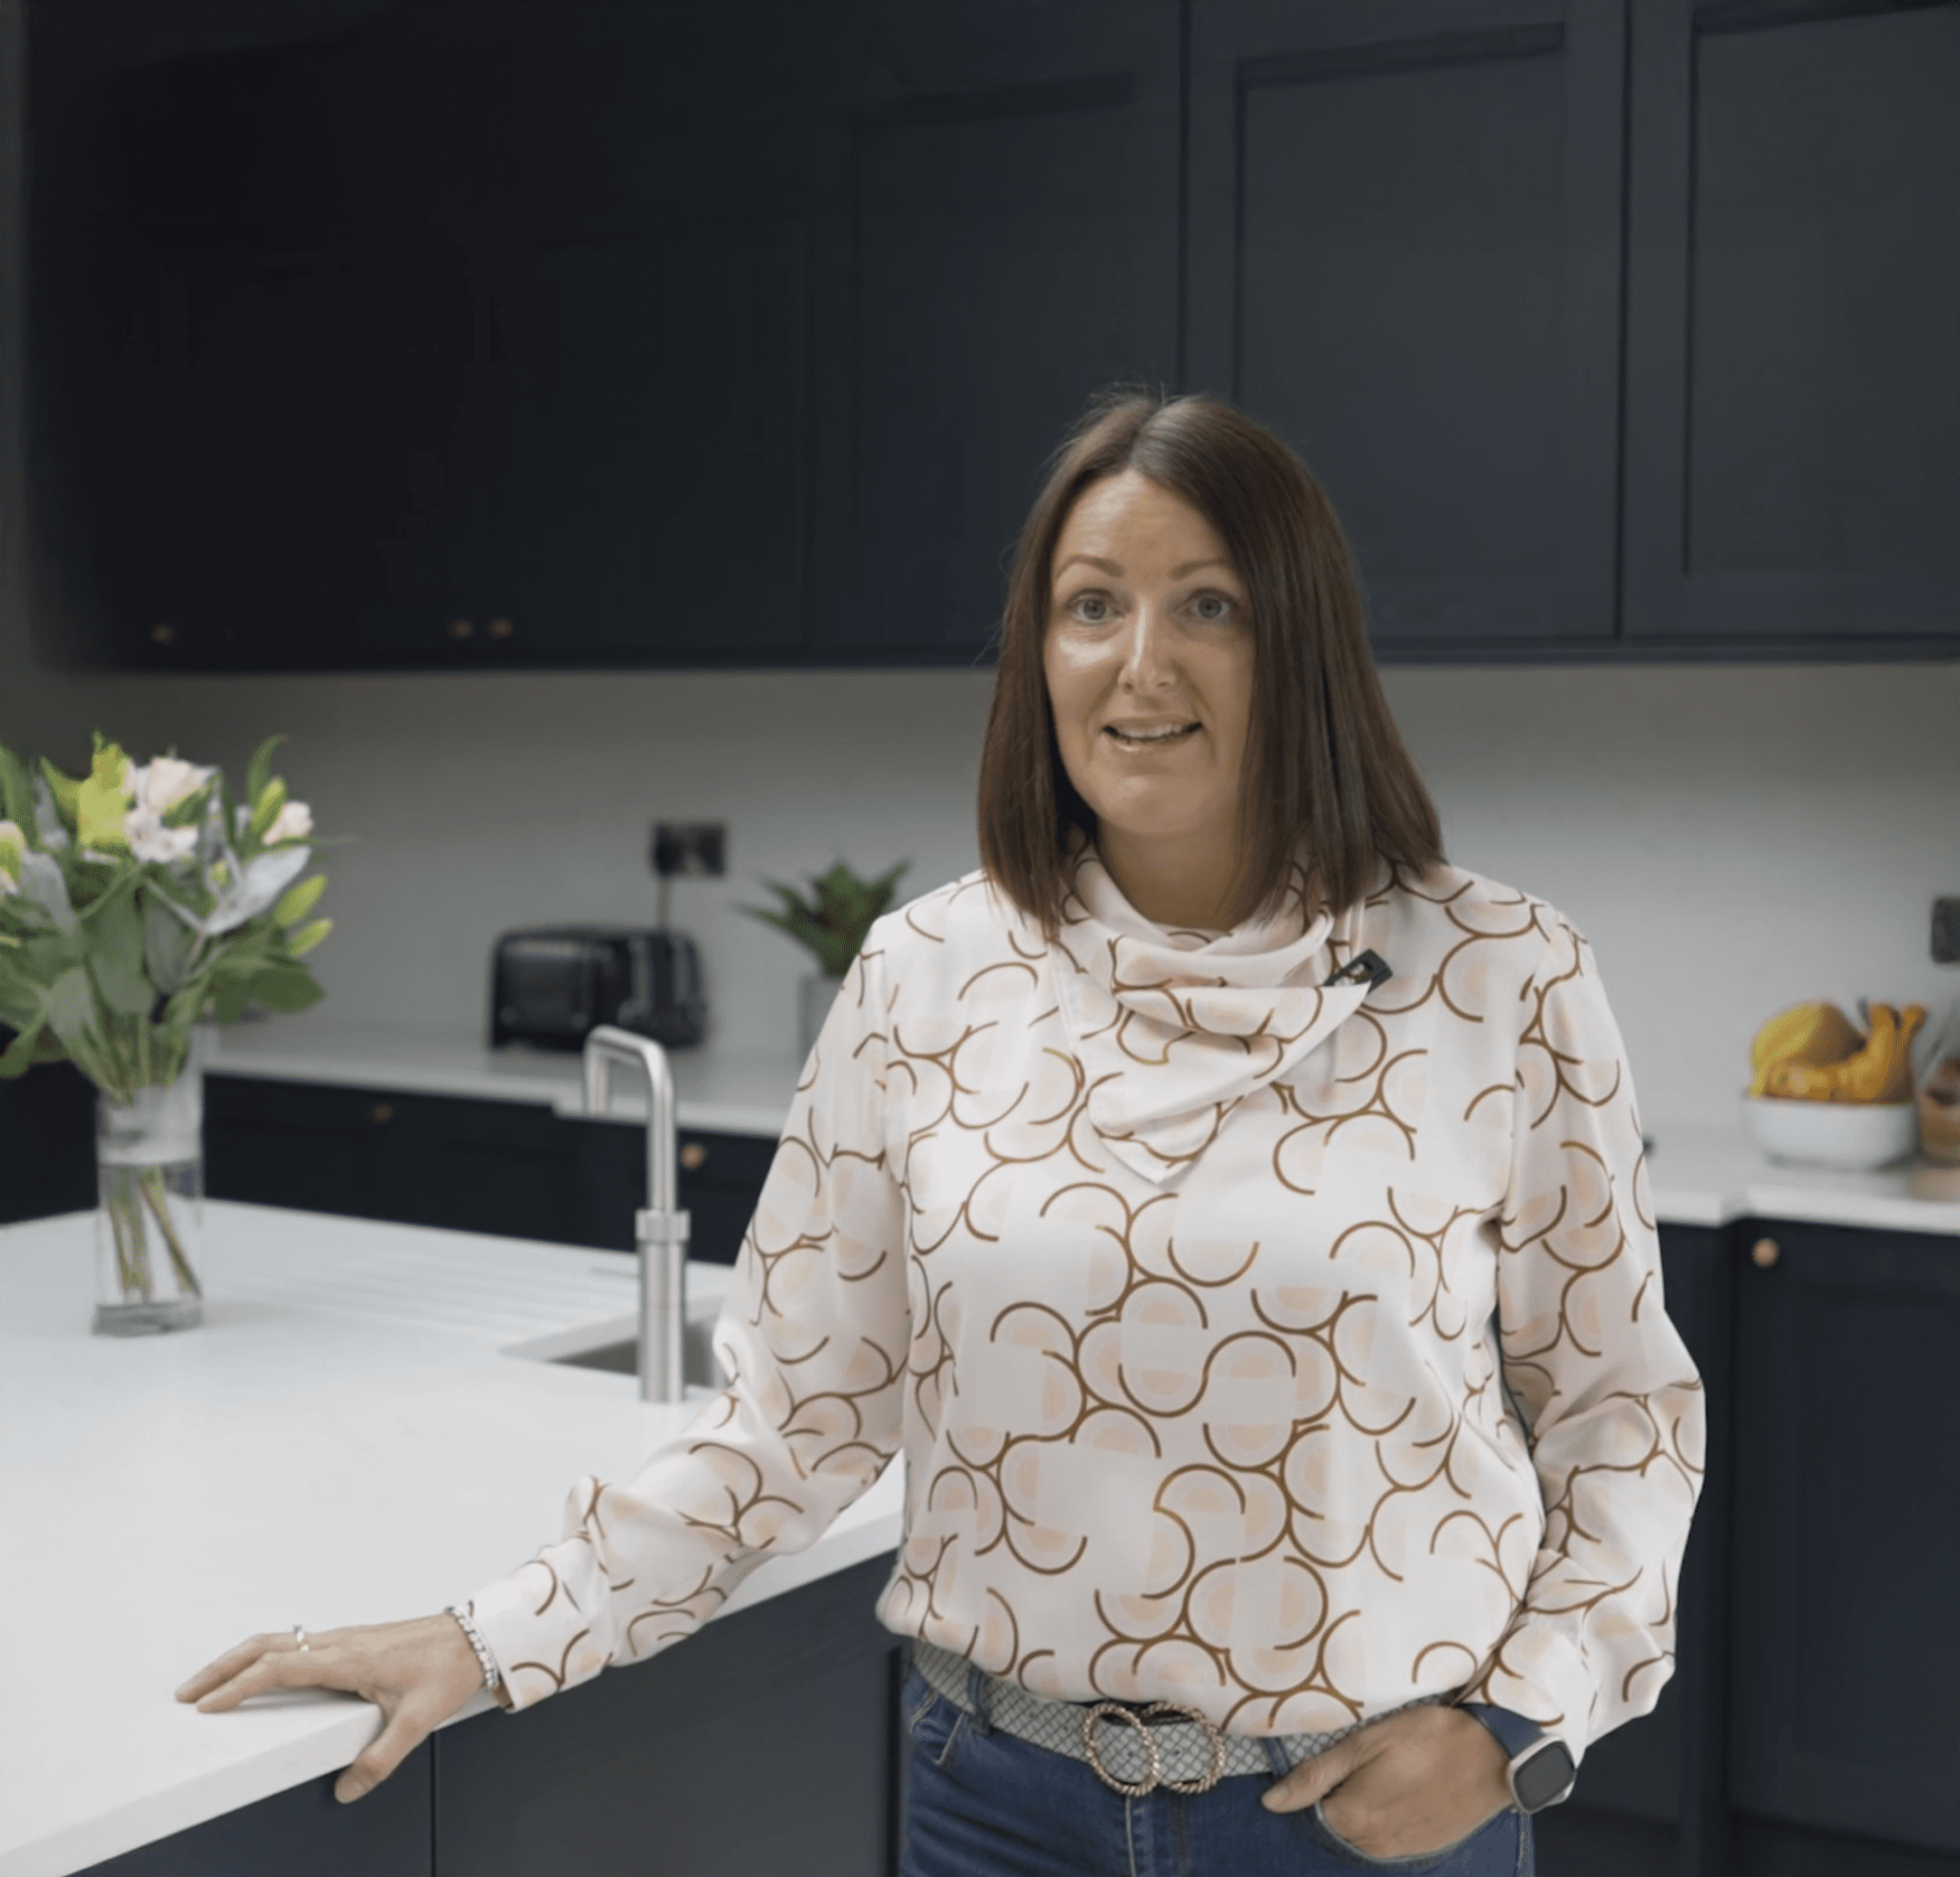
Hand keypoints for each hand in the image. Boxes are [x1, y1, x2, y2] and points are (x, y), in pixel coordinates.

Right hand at [176, 1614, 497, 1802]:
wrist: (476, 1635)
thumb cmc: (448, 1667)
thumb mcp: (419, 1719)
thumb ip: (382, 1758)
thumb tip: (346, 1789)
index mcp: (347, 1659)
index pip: (278, 1668)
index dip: (238, 1686)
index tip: (207, 1704)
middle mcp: (339, 1642)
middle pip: (266, 1646)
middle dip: (222, 1667)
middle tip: (188, 1692)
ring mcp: (344, 1638)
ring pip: (278, 1640)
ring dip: (240, 1658)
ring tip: (211, 1682)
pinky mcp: (352, 1640)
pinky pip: (296, 1643)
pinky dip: (265, 1654)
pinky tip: (261, 1672)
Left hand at [1261, 1703, 1511, 1859]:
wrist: (1491, 1755)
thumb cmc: (1424, 1738)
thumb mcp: (1364, 1744)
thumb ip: (1315, 1775)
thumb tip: (1270, 1803)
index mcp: (1351, 1818)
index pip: (1308, 1812)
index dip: (1312, 1785)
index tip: (1330, 1761)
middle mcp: (1371, 1844)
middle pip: (1333, 1825)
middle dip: (1335, 1798)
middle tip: (1358, 1763)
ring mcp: (1398, 1850)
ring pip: (1359, 1835)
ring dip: (1359, 1810)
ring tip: (1381, 1774)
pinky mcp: (1420, 1848)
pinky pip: (1385, 1840)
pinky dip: (1382, 1819)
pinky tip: (1397, 1790)